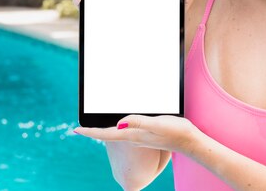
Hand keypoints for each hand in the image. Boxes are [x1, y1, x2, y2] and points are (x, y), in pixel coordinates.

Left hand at [74, 115, 200, 154]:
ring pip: (116, 134)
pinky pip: (127, 132)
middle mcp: (134, 137)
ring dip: (104, 130)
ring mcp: (140, 138)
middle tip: (80, 128)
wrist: (190, 142)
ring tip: (95, 126)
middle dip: (94, 132)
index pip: (106, 134)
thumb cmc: (175, 132)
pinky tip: (120, 125)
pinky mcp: (147, 135)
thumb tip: (119, 123)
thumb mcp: (157, 124)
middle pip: (108, 135)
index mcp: (133, 135)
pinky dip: (118, 128)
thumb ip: (139, 123)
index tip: (76, 130)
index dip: (90, 132)